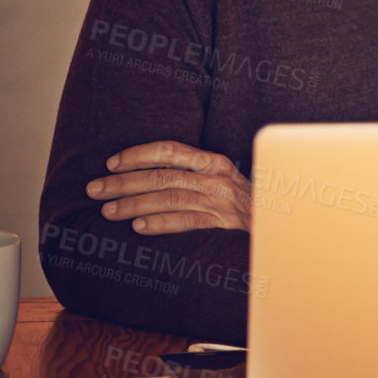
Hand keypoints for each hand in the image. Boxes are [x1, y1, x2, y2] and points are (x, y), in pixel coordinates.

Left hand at [86, 141, 251, 234]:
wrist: (282, 222)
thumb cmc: (246, 201)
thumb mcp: (224, 180)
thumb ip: (195, 174)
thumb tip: (151, 175)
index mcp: (214, 161)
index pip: (169, 150)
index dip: (137, 155)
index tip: (111, 163)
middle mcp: (216, 178)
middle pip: (161, 176)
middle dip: (123, 182)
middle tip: (95, 189)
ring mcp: (220, 201)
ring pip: (168, 198)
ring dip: (134, 204)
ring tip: (108, 211)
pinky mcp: (223, 224)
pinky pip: (187, 222)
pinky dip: (161, 223)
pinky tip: (139, 227)